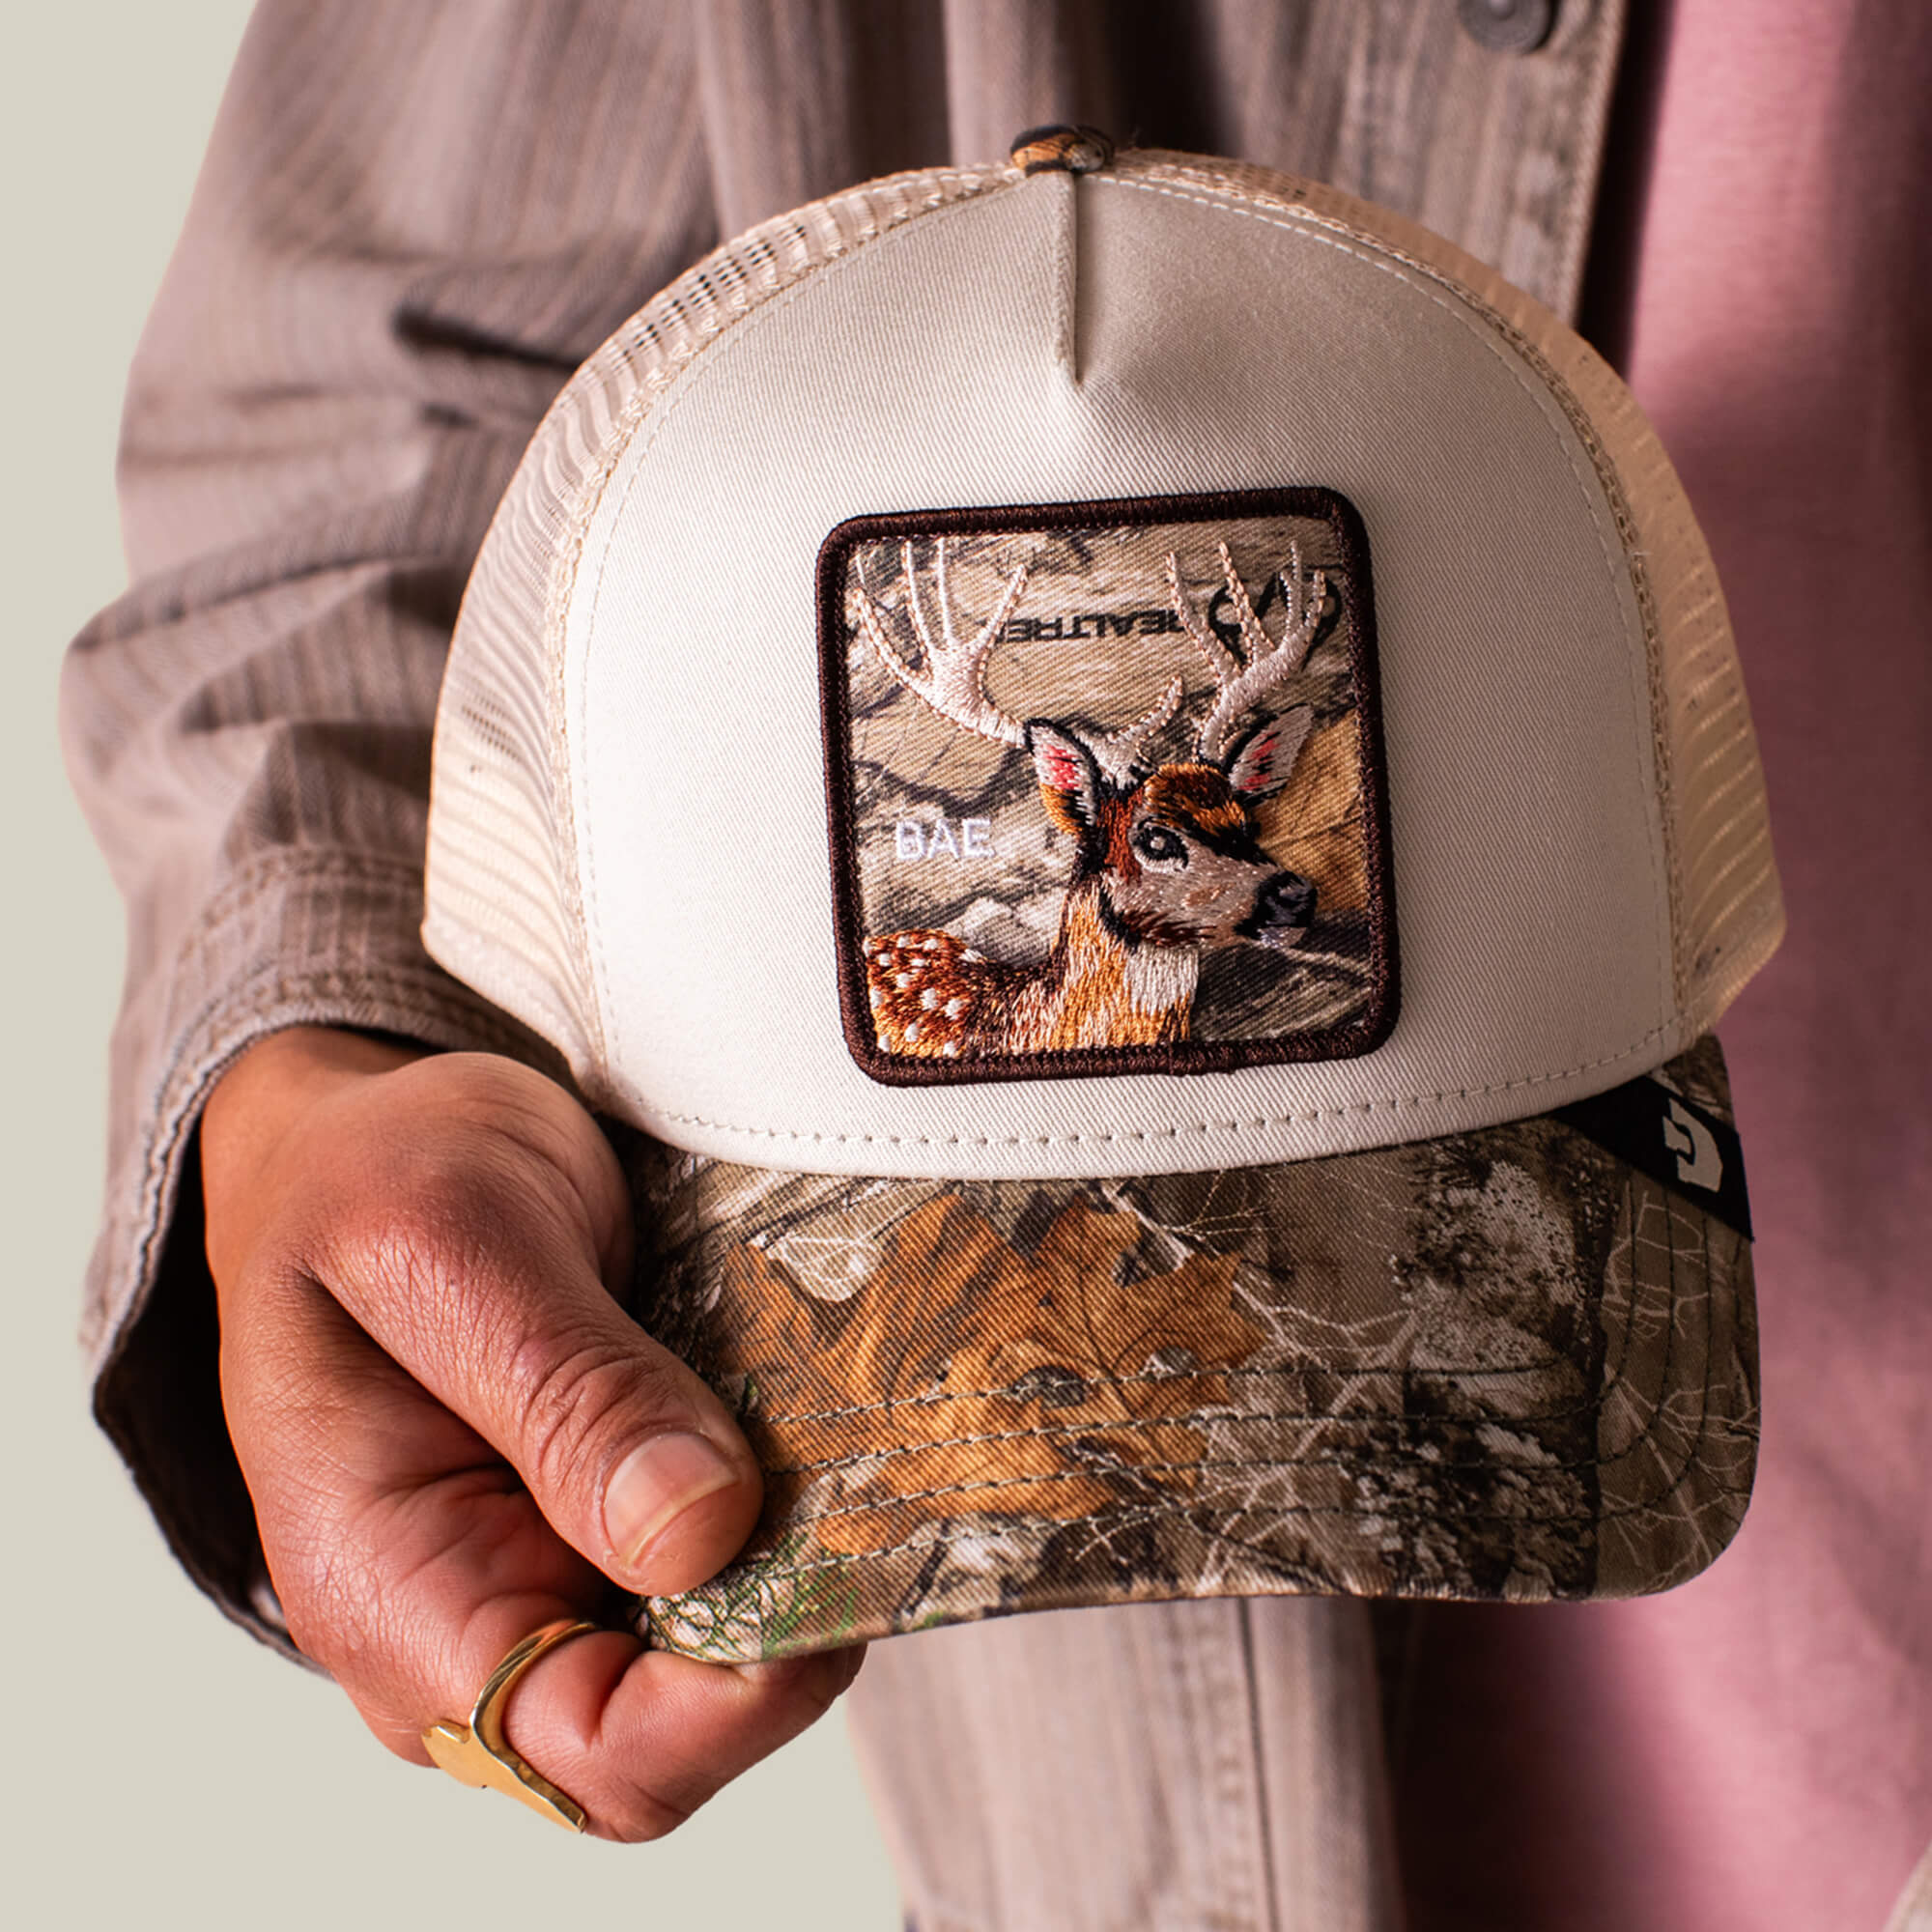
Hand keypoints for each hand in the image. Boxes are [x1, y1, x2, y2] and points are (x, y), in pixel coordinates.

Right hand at [201, 1026, 860, 1839]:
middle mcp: (477, 1618)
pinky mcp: (615, 1515)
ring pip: (724, 1643)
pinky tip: (835, 1420)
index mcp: (393, 1591)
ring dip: (810, 1555)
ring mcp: (552, 1573)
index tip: (837, 1567)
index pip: (589, 1752)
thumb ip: (567, 1392)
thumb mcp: (449, 1242)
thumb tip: (701, 1535)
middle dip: (797, 1620)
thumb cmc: (364, 1178)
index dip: (736, 1700)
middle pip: (682, 1722)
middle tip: (880, 1478)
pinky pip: (729, 1556)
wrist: (361, 1133)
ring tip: (871, 1434)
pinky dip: (796, 1502)